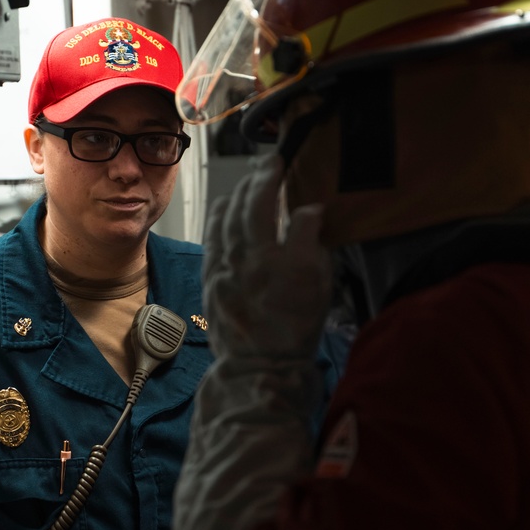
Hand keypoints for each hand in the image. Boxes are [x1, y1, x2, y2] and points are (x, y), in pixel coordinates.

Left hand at [203, 153, 333, 361]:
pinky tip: (226, 208)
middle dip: (257, 180)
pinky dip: (220, 216)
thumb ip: (311, 242)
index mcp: (274, 260)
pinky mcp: (210, 279)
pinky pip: (211, 236)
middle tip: (268, 164)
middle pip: (245, 206)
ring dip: (236, 194)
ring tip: (249, 182)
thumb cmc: (295, 328)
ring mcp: (223, 269)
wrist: (260, 366)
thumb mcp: (318, 285)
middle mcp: (243, 259)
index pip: (272, 206)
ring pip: (223, 218)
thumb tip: (308, 210)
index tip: (282, 163)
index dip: (275, 180)